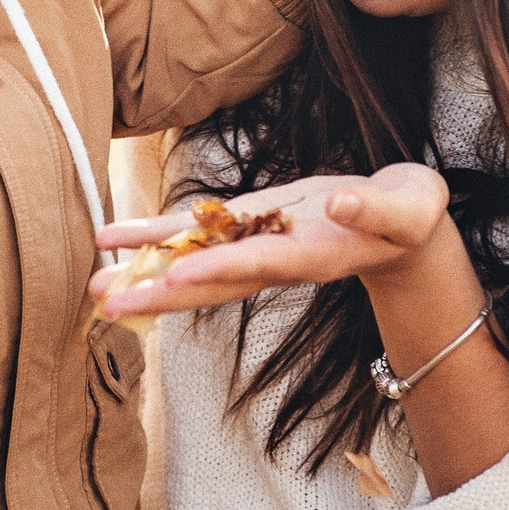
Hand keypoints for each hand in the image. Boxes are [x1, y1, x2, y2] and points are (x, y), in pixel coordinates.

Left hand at [89, 163, 454, 317]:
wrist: (404, 228)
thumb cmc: (413, 216)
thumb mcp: (410, 208)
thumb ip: (375, 211)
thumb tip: (340, 205)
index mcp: (314, 256)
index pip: (259, 263)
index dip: (219, 268)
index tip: (176, 275)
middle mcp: (276, 259)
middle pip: (212, 281)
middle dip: (160, 293)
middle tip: (108, 304)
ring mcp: (257, 244)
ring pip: (193, 262)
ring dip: (145, 273)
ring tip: (96, 284)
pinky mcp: (249, 224)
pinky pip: (194, 232)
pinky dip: (154, 236)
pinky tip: (115, 240)